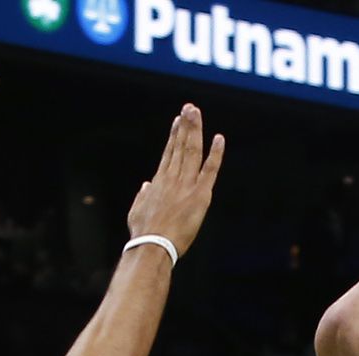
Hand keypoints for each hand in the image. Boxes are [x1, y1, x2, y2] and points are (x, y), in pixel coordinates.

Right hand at [124, 104, 226, 258]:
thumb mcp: (138, 209)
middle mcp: (172, 178)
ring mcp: (186, 184)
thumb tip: (146, 185)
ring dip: (195, 130)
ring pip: (192, 151)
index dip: (174, 135)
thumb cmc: (144, 232)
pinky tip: (219, 139)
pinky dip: (215, 154)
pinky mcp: (200, 195)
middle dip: (185, 125)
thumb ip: (143, 195)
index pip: (169, 153)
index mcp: (159, 181)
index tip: (177, 121)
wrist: (153, 245)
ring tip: (196, 113)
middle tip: (190, 108)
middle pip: (180, 146)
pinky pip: (209, 170)